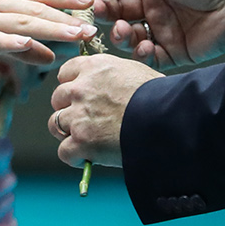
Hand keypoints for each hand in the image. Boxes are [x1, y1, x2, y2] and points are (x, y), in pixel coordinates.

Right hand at [0, 0, 95, 71]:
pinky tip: (29, 46)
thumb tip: (48, 54)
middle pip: (36, 8)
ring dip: (49, 29)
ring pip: (20, 22)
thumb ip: (20, 42)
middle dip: (66, 17)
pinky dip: (11, 42)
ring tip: (73, 35)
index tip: (92, 1)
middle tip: (92, 25)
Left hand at [49, 52, 161, 167]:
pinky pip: (64, 151)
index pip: (66, 72)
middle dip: (68, 109)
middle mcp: (81, 88)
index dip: (72, 86)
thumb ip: (113, 78)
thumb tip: (110, 89)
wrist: (169, 121)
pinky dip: (74, 157)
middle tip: (84, 121)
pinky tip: (88, 158)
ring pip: (55, 124)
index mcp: (94, 67)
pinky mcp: (81, 141)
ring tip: (86, 141)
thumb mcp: (136, 73)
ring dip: (68, 133)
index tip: (80, 96)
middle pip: (57, 98)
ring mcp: (78, 115)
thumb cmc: (162, 98)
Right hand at [89, 0, 224, 69]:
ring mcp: (163, 28)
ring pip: (129, 35)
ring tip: (123, 30)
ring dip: (120, 34)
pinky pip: (149, 56)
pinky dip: (141, 53)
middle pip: (119, 11)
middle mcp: (154, 4)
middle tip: (97, 14)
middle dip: (106, 13)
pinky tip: (144, 46)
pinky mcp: (174, 51)